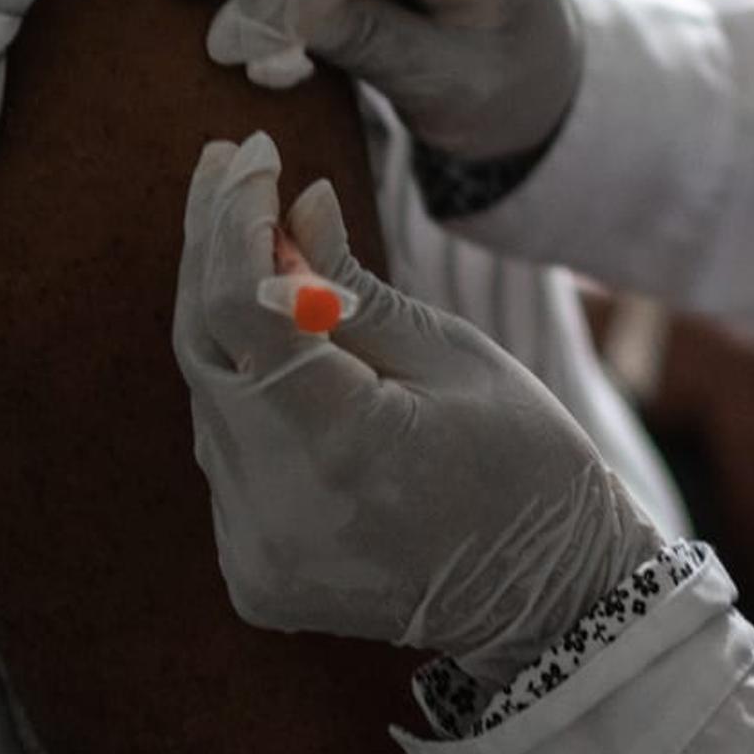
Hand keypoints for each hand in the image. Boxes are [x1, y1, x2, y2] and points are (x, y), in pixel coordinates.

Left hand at [175, 131, 655, 668]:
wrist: (549, 602)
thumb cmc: (527, 462)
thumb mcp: (454, 355)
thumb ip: (351, 287)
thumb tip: (289, 205)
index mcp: (340, 448)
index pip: (240, 309)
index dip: (234, 220)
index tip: (253, 152)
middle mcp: (275, 509)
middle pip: (204, 348)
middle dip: (211, 248)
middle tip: (227, 165)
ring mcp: (254, 551)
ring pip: (210, 397)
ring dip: (226, 313)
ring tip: (252, 227)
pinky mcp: (250, 572)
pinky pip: (228, 452)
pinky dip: (246, 386)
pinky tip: (273, 334)